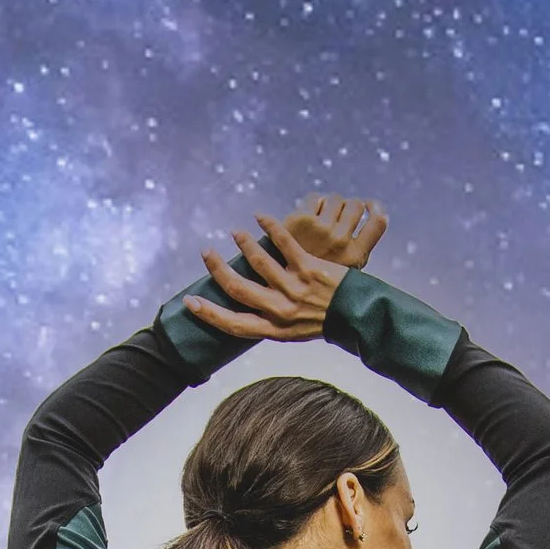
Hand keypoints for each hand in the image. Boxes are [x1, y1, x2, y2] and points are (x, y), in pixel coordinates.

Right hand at [184, 214, 348, 343]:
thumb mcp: (294, 332)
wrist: (360, 316)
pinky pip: (284, 242)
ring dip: (244, 244)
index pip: (234, 326)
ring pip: (259, 262)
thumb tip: (248, 309)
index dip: (209, 314)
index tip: (190, 302)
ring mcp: (296, 289)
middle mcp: (281, 311)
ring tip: (236, 233)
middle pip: (238, 289)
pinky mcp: (310, 268)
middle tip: (207, 252)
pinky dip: (269, 226)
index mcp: (275, 330)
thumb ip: (271, 321)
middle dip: (218, 269)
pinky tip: (260, 217)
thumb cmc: (325, 323)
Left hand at [277, 193, 387, 272]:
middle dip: (346, 207)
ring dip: (328, 204)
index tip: (369, 205)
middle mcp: (341, 241)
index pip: (378, 222)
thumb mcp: (342, 276)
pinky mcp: (302, 219)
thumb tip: (367, 218)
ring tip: (316, 219)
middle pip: (355, 205)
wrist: (276, 287)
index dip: (376, 208)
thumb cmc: (310, 281)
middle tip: (333, 218)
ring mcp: (321, 229)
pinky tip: (304, 216)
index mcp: (355, 256)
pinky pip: (315, 198)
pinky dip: (311, 203)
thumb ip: (355, 252)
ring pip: (335, 199)